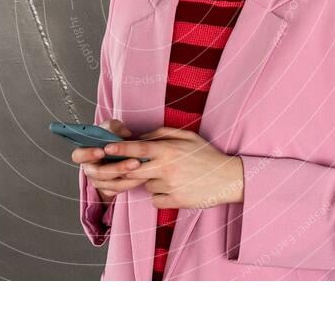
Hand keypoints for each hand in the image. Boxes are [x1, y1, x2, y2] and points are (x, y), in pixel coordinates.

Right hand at [71, 119, 149, 203]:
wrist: (119, 154)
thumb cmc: (111, 140)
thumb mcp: (111, 129)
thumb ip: (115, 127)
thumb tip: (125, 133)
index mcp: (85, 154)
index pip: (78, 156)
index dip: (88, 154)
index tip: (102, 151)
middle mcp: (90, 169)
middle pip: (99, 173)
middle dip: (118, 168)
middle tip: (134, 162)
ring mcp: (98, 182)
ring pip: (112, 184)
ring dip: (129, 177)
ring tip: (142, 167)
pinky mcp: (109, 190)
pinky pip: (120, 190)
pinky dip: (132, 183)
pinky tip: (143, 176)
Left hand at [103, 126, 243, 208]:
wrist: (228, 178)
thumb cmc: (206, 155)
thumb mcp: (187, 136)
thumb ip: (162, 133)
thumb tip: (141, 138)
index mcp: (169, 150)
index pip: (138, 148)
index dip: (120, 148)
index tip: (106, 148)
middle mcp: (166, 168)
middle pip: (134, 170)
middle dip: (129, 169)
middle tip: (135, 166)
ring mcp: (170, 187)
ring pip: (146, 185)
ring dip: (151, 182)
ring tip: (172, 177)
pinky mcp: (175, 202)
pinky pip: (155, 200)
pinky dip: (160, 196)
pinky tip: (175, 189)